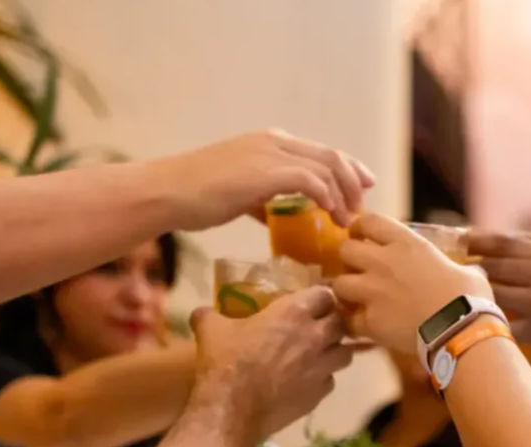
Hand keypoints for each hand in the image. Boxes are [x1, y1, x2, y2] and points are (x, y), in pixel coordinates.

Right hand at [160, 129, 374, 230]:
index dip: (347, 169)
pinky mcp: (265, 171)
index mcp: (269, 143)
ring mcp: (270, 154)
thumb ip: (260, 199)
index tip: (362, 188)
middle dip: (354, 180)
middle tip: (363, 206)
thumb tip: (274, 214)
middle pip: (331, 156)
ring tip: (348, 219)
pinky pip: (310, 180)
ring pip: (326, 166)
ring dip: (344, 194)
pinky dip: (326, 197)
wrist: (167, 192)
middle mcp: (274, 142)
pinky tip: (329, 214)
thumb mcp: (236, 195)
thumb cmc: (195, 196)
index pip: (320, 152)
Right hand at [190, 286, 352, 439]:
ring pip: (344, 353)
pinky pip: (330, 380)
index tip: (310, 302)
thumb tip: (201, 312)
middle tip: (315, 327)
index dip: (319, 297)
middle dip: (331, 323)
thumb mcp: (211, 330)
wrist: (231, 410)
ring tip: (317, 354)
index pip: (325, 294)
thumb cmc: (225, 362)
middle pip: (341, 323)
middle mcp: (316, 337)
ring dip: (333, 351)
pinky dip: (322, 378)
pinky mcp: (319, 395)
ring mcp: (321, 368)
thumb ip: (209, 316)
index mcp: (294, 312)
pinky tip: (305, 381)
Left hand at [332, 214, 492, 354]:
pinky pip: (349, 321)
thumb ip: (456, 267)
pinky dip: (355, 325)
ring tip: (357, 300)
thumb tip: (470, 273)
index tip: (361, 236)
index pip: (369, 221)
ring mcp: (373, 291)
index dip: (360, 228)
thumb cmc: (470, 298)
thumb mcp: (467, 272)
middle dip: (349, 260)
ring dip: (346, 291)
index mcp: (407, 244)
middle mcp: (384, 262)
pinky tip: (365, 328)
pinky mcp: (370, 320)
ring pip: (339, 284)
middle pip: (346, 250)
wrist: (462, 331)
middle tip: (358, 271)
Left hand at [469, 232, 530, 361]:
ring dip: (473, 295)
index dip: (475, 240)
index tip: (458, 240)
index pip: (503, 242)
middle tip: (449, 271)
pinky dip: (487, 322)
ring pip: (491, 293)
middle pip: (491, 266)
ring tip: (460, 297)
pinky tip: (476, 323)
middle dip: (467, 269)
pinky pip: (502, 323)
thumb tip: (490, 252)